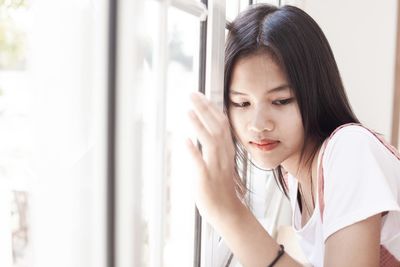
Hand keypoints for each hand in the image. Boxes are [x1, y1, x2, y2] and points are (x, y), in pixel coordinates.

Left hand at [185, 92, 243, 226]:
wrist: (227, 211)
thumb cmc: (221, 187)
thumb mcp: (221, 162)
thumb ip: (213, 146)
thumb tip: (201, 132)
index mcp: (226, 151)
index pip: (221, 124)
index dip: (211, 108)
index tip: (202, 96)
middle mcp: (223, 156)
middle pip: (216, 127)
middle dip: (204, 109)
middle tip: (192, 95)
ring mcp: (215, 167)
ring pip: (210, 141)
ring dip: (200, 125)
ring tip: (189, 111)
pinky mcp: (206, 179)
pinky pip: (200, 163)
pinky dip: (193, 151)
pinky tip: (185, 141)